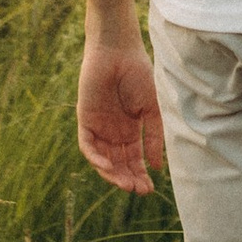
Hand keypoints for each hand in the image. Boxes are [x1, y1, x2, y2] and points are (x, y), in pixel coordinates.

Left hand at [78, 37, 165, 192]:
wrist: (119, 51)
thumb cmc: (139, 75)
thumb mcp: (152, 110)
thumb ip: (153, 137)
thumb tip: (157, 166)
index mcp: (131, 130)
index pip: (134, 160)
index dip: (140, 175)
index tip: (150, 189)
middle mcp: (113, 132)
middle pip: (119, 164)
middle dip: (128, 179)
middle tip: (139, 190)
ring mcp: (98, 127)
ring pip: (102, 160)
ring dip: (112, 174)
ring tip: (126, 184)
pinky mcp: (85, 120)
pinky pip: (87, 146)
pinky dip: (95, 158)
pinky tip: (107, 166)